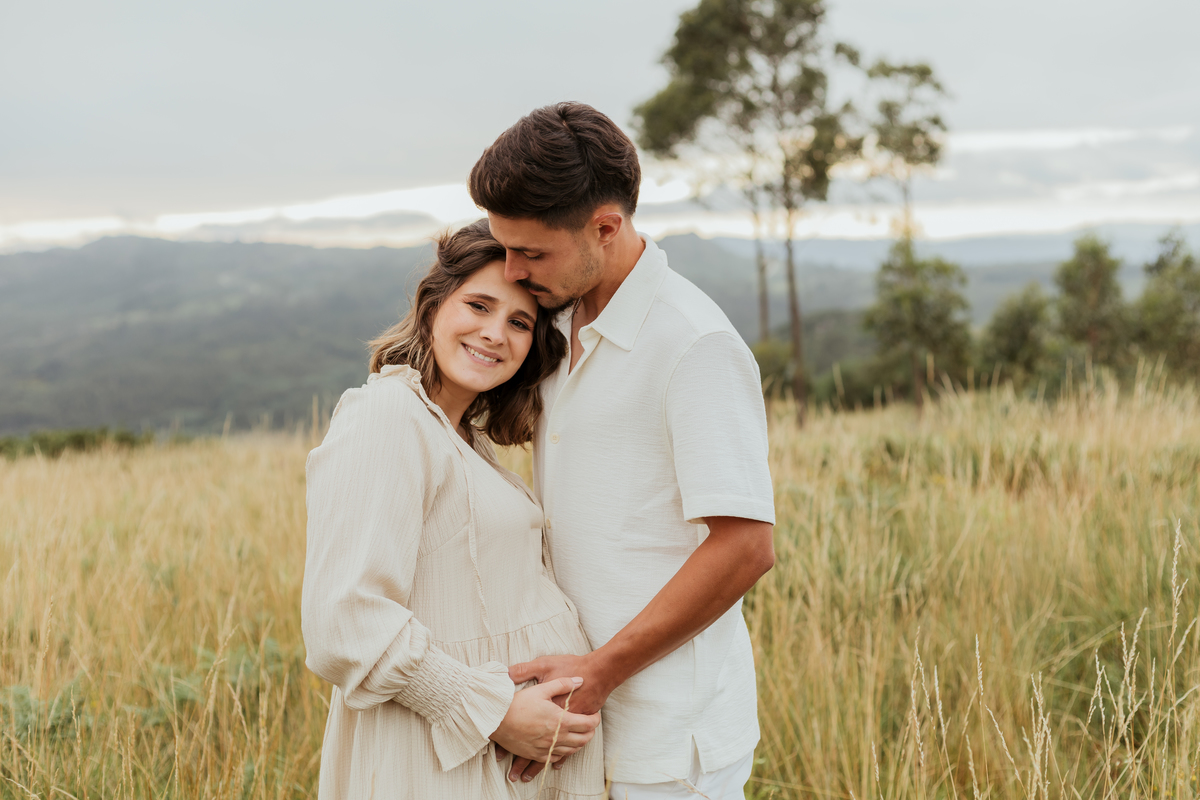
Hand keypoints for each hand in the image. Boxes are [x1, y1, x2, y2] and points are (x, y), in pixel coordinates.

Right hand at [503, 654, 614, 782]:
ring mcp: (546, 748)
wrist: (496, 720)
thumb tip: (580, 680)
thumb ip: (563, 684)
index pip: (587, 724)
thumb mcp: (541, 688)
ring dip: (579, 743)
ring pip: (571, 751)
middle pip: (583, 740)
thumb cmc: (518, 702)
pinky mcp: (535, 754)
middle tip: (590, 726)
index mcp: (560, 721)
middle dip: (590, 733)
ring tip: (579, 735)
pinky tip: (562, 746)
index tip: (595, 715)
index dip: (595, 720)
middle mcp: (555, 737)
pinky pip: (555, 758)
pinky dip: (563, 753)